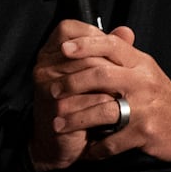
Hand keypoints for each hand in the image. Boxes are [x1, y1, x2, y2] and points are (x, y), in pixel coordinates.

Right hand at [30, 19, 111, 170]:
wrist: (58, 142)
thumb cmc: (77, 105)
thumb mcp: (90, 74)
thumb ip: (106, 51)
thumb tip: (126, 31)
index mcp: (48, 55)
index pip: (67, 29)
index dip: (91, 35)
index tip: (110, 50)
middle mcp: (44, 67)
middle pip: (87, 53)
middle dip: (112, 67)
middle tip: (127, 79)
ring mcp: (49, 87)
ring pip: (93, 75)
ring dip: (114, 87)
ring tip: (123, 96)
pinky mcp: (59, 109)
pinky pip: (95, 101)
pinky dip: (111, 107)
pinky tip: (117, 113)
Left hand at [50, 25, 170, 162]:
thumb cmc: (161, 95)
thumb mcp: (146, 70)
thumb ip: (122, 54)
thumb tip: (97, 32)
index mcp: (141, 64)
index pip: (111, 45)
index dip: (86, 44)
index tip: (63, 49)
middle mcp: (143, 82)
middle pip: (100, 74)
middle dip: (72, 82)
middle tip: (52, 91)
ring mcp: (145, 108)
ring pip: (102, 110)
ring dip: (75, 119)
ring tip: (57, 124)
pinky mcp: (146, 133)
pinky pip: (113, 141)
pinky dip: (96, 148)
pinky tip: (86, 150)